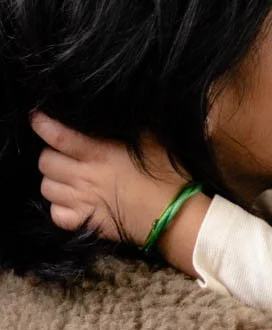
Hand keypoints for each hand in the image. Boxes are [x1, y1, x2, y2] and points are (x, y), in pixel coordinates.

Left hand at [31, 113, 185, 244]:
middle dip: (50, 153)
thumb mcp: (152, 140)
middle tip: (64, 152)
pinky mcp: (86, 222)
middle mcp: (86, 177)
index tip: (36, 118)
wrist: (176, 216)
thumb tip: (112, 107)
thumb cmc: (168, 176)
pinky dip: (58, 206)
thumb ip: (126, 125)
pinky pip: (55, 214)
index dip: (42, 125)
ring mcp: (83, 202)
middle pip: (46, 162)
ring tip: (68, 176)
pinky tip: (71, 200)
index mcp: (100, 153)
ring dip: (53, 179)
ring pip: (46, 187)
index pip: (58, 136)